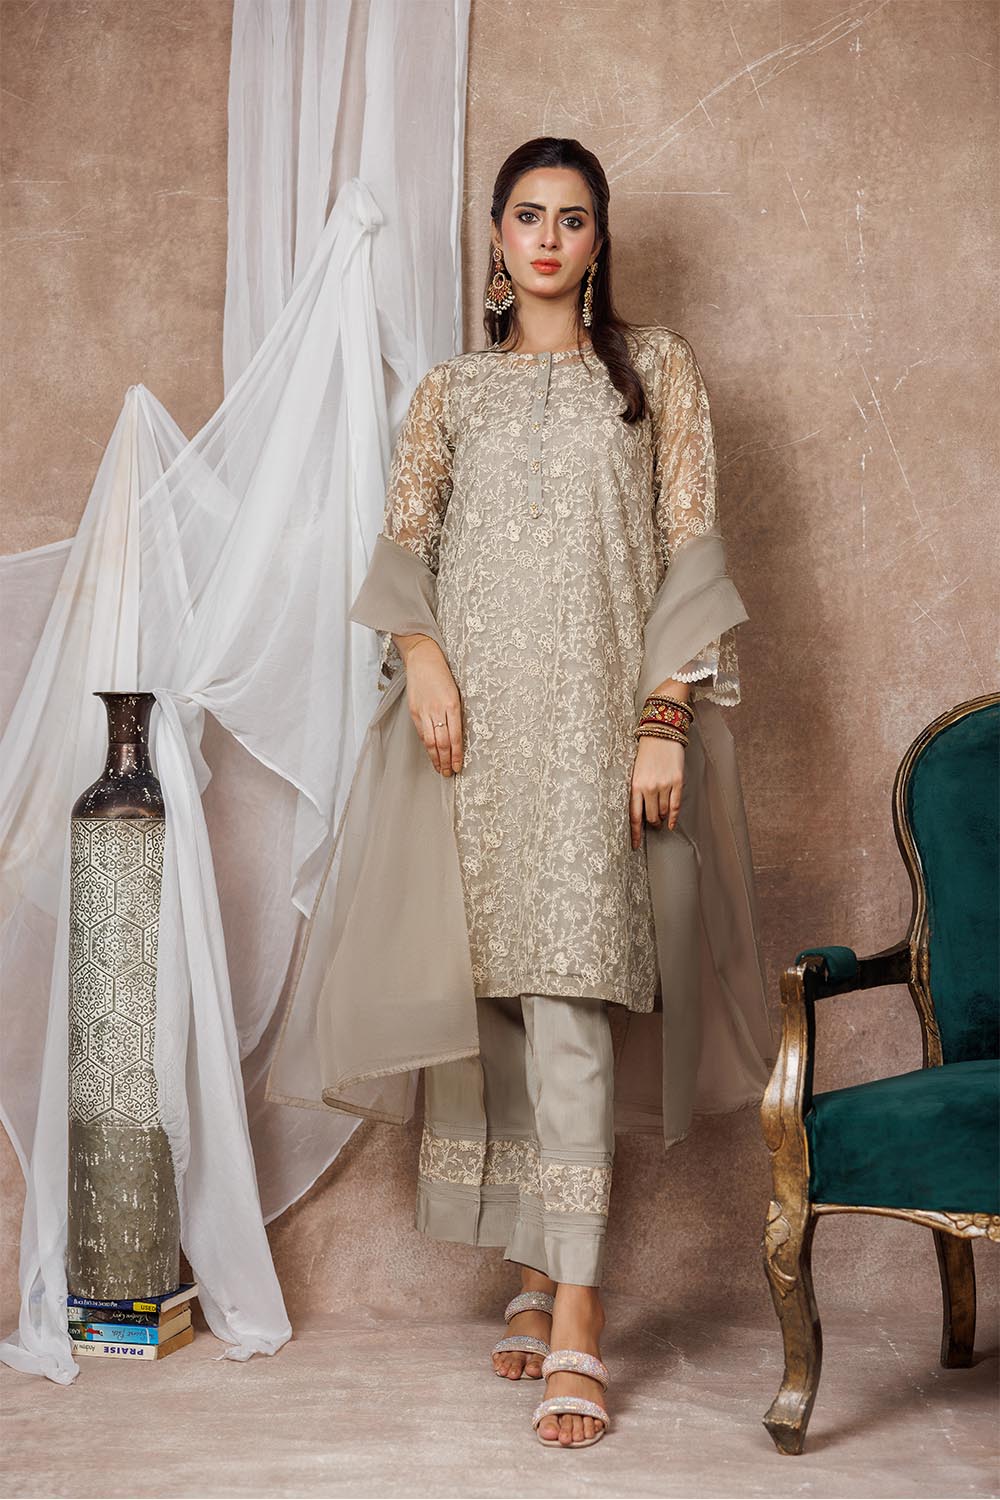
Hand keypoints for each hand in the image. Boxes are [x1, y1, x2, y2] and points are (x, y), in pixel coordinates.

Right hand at [400, 636, 463, 776]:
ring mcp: (424, 711)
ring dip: (436, 758)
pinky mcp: (414, 711)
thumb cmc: (443, 674)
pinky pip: (422, 733)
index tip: (458, 767)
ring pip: (430, 741)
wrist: (423, 658)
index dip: (456, 755)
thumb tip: (457, 736)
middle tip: (448, 773)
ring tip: (440, 769)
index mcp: (453, 705)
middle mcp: (438, 710)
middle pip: (442, 743)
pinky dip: (427, 745)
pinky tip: (431, 753)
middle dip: (446, 761)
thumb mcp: (456, 693)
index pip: (455, 737)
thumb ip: (456, 714)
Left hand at [629, 735, 684, 848]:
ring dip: (662, 818)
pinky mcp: (677, 782)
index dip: (635, 833)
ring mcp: (664, 785)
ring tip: (660, 818)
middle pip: (650, 817)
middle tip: (653, 825)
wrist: (661, 733)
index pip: (634, 816)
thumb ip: (637, 791)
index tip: (634, 846)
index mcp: (635, 785)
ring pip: (663, 812)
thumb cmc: (646, 753)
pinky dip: (673, 817)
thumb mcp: (636, 772)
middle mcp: (649, 787)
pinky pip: (675, 806)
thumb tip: (642, 812)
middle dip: (652, 824)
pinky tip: (671, 823)